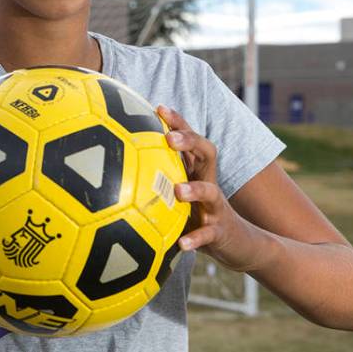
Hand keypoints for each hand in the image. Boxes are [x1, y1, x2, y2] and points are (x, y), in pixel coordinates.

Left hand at [157, 105, 266, 272]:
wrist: (237, 244)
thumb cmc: (198, 214)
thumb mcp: (180, 195)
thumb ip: (157, 179)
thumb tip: (116, 169)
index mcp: (196, 171)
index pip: (190, 139)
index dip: (178, 122)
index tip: (159, 108)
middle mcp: (208, 183)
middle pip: (207, 153)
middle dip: (190, 141)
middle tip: (170, 139)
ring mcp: (216, 207)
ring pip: (211, 192)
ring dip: (195, 190)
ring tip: (178, 191)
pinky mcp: (219, 231)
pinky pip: (208, 234)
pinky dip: (196, 238)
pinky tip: (182, 244)